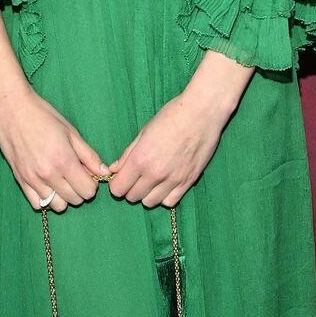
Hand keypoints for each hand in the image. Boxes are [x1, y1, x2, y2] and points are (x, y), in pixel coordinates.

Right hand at [0, 87, 111, 211]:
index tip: (87, 173)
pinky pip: (37, 204)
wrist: (12, 110)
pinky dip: (46, 198)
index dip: (92, 183)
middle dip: (80, 190)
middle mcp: (48, 174)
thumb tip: (104, 172)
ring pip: (57, 206)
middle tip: (75, 174)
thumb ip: (89, 155)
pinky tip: (47, 184)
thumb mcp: (71, 132)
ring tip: (61, 180)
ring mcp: (33, 180)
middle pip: (75, 200)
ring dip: (63, 196)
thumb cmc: (43, 116)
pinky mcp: (20, 180)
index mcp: (64, 160)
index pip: (88, 191)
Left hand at [108, 55, 250, 206]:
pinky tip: (165, 185)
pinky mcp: (188, 182)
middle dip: (130, 189)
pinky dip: (164, 197)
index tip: (121, 178)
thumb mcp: (143, 132)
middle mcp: (155, 173)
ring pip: (150, 203)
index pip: (118, 189)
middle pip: (132, 197)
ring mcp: (173, 180)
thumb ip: (127, 154)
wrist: (201, 113)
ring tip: (151, 182)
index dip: (117, 184)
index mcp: (140, 159)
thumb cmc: (171, 116)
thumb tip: (114, 169)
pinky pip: (170, 202)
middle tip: (136, 178)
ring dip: (147, 194)